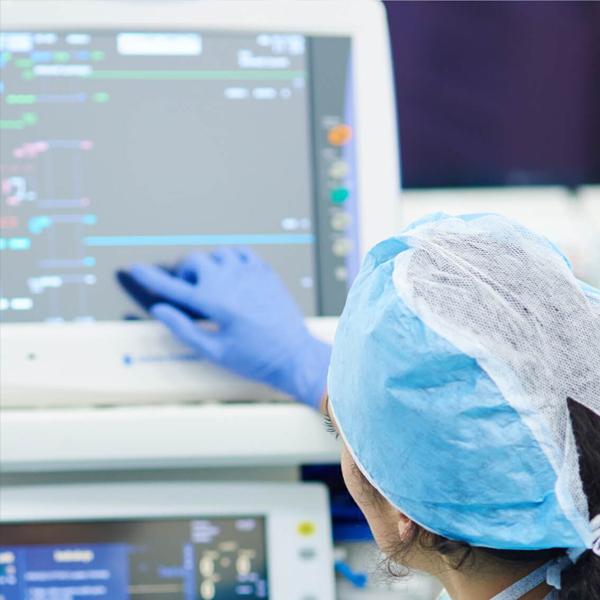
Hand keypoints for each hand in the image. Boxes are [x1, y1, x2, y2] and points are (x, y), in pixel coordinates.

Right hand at [127, 247, 330, 407]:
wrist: (294, 355)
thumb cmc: (255, 358)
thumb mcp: (214, 350)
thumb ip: (183, 328)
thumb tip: (159, 310)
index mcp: (214, 303)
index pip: (172, 286)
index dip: (150, 277)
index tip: (135, 268)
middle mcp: (230, 281)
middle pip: (194, 261)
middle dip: (185, 274)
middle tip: (189, 291)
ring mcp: (250, 273)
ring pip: (217, 253)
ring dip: (208, 265)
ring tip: (211, 285)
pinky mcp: (265, 272)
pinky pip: (241, 252)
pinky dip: (230, 258)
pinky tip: (231, 275)